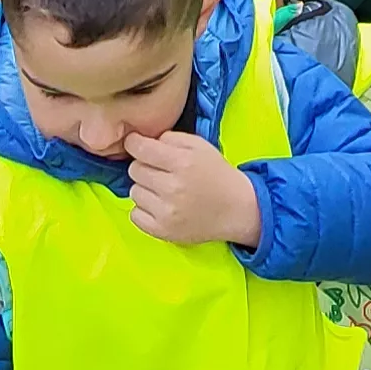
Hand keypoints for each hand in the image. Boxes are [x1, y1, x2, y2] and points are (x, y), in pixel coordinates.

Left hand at [123, 128, 262, 247]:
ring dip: (145, 189)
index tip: (136, 145)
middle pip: (134, 170)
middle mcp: (173, 187)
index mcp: (182, 162)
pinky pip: (135, 215)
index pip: (140, 149)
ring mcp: (166, 212)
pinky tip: (160, 206)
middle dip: (144, 166)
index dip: (135, 144)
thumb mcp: (200, 145)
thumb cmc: (216, 174)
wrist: (237, 210)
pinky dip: (143, 210)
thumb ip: (170, 138)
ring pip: (134, 192)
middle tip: (160, 171)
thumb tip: (142, 141)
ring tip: (163, 190)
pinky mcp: (163, 231)